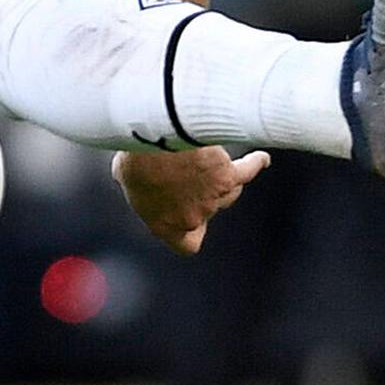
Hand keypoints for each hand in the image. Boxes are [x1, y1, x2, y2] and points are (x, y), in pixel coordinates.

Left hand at [110, 146, 269, 254]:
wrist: (156, 140)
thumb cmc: (135, 157)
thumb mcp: (124, 174)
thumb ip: (133, 183)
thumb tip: (128, 175)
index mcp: (165, 225)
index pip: (187, 244)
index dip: (190, 232)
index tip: (190, 220)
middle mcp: (193, 217)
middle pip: (207, 207)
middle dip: (196, 188)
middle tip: (179, 162)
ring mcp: (214, 198)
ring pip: (226, 189)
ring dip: (217, 174)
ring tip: (203, 152)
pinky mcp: (228, 176)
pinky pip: (247, 171)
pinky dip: (255, 164)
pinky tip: (261, 159)